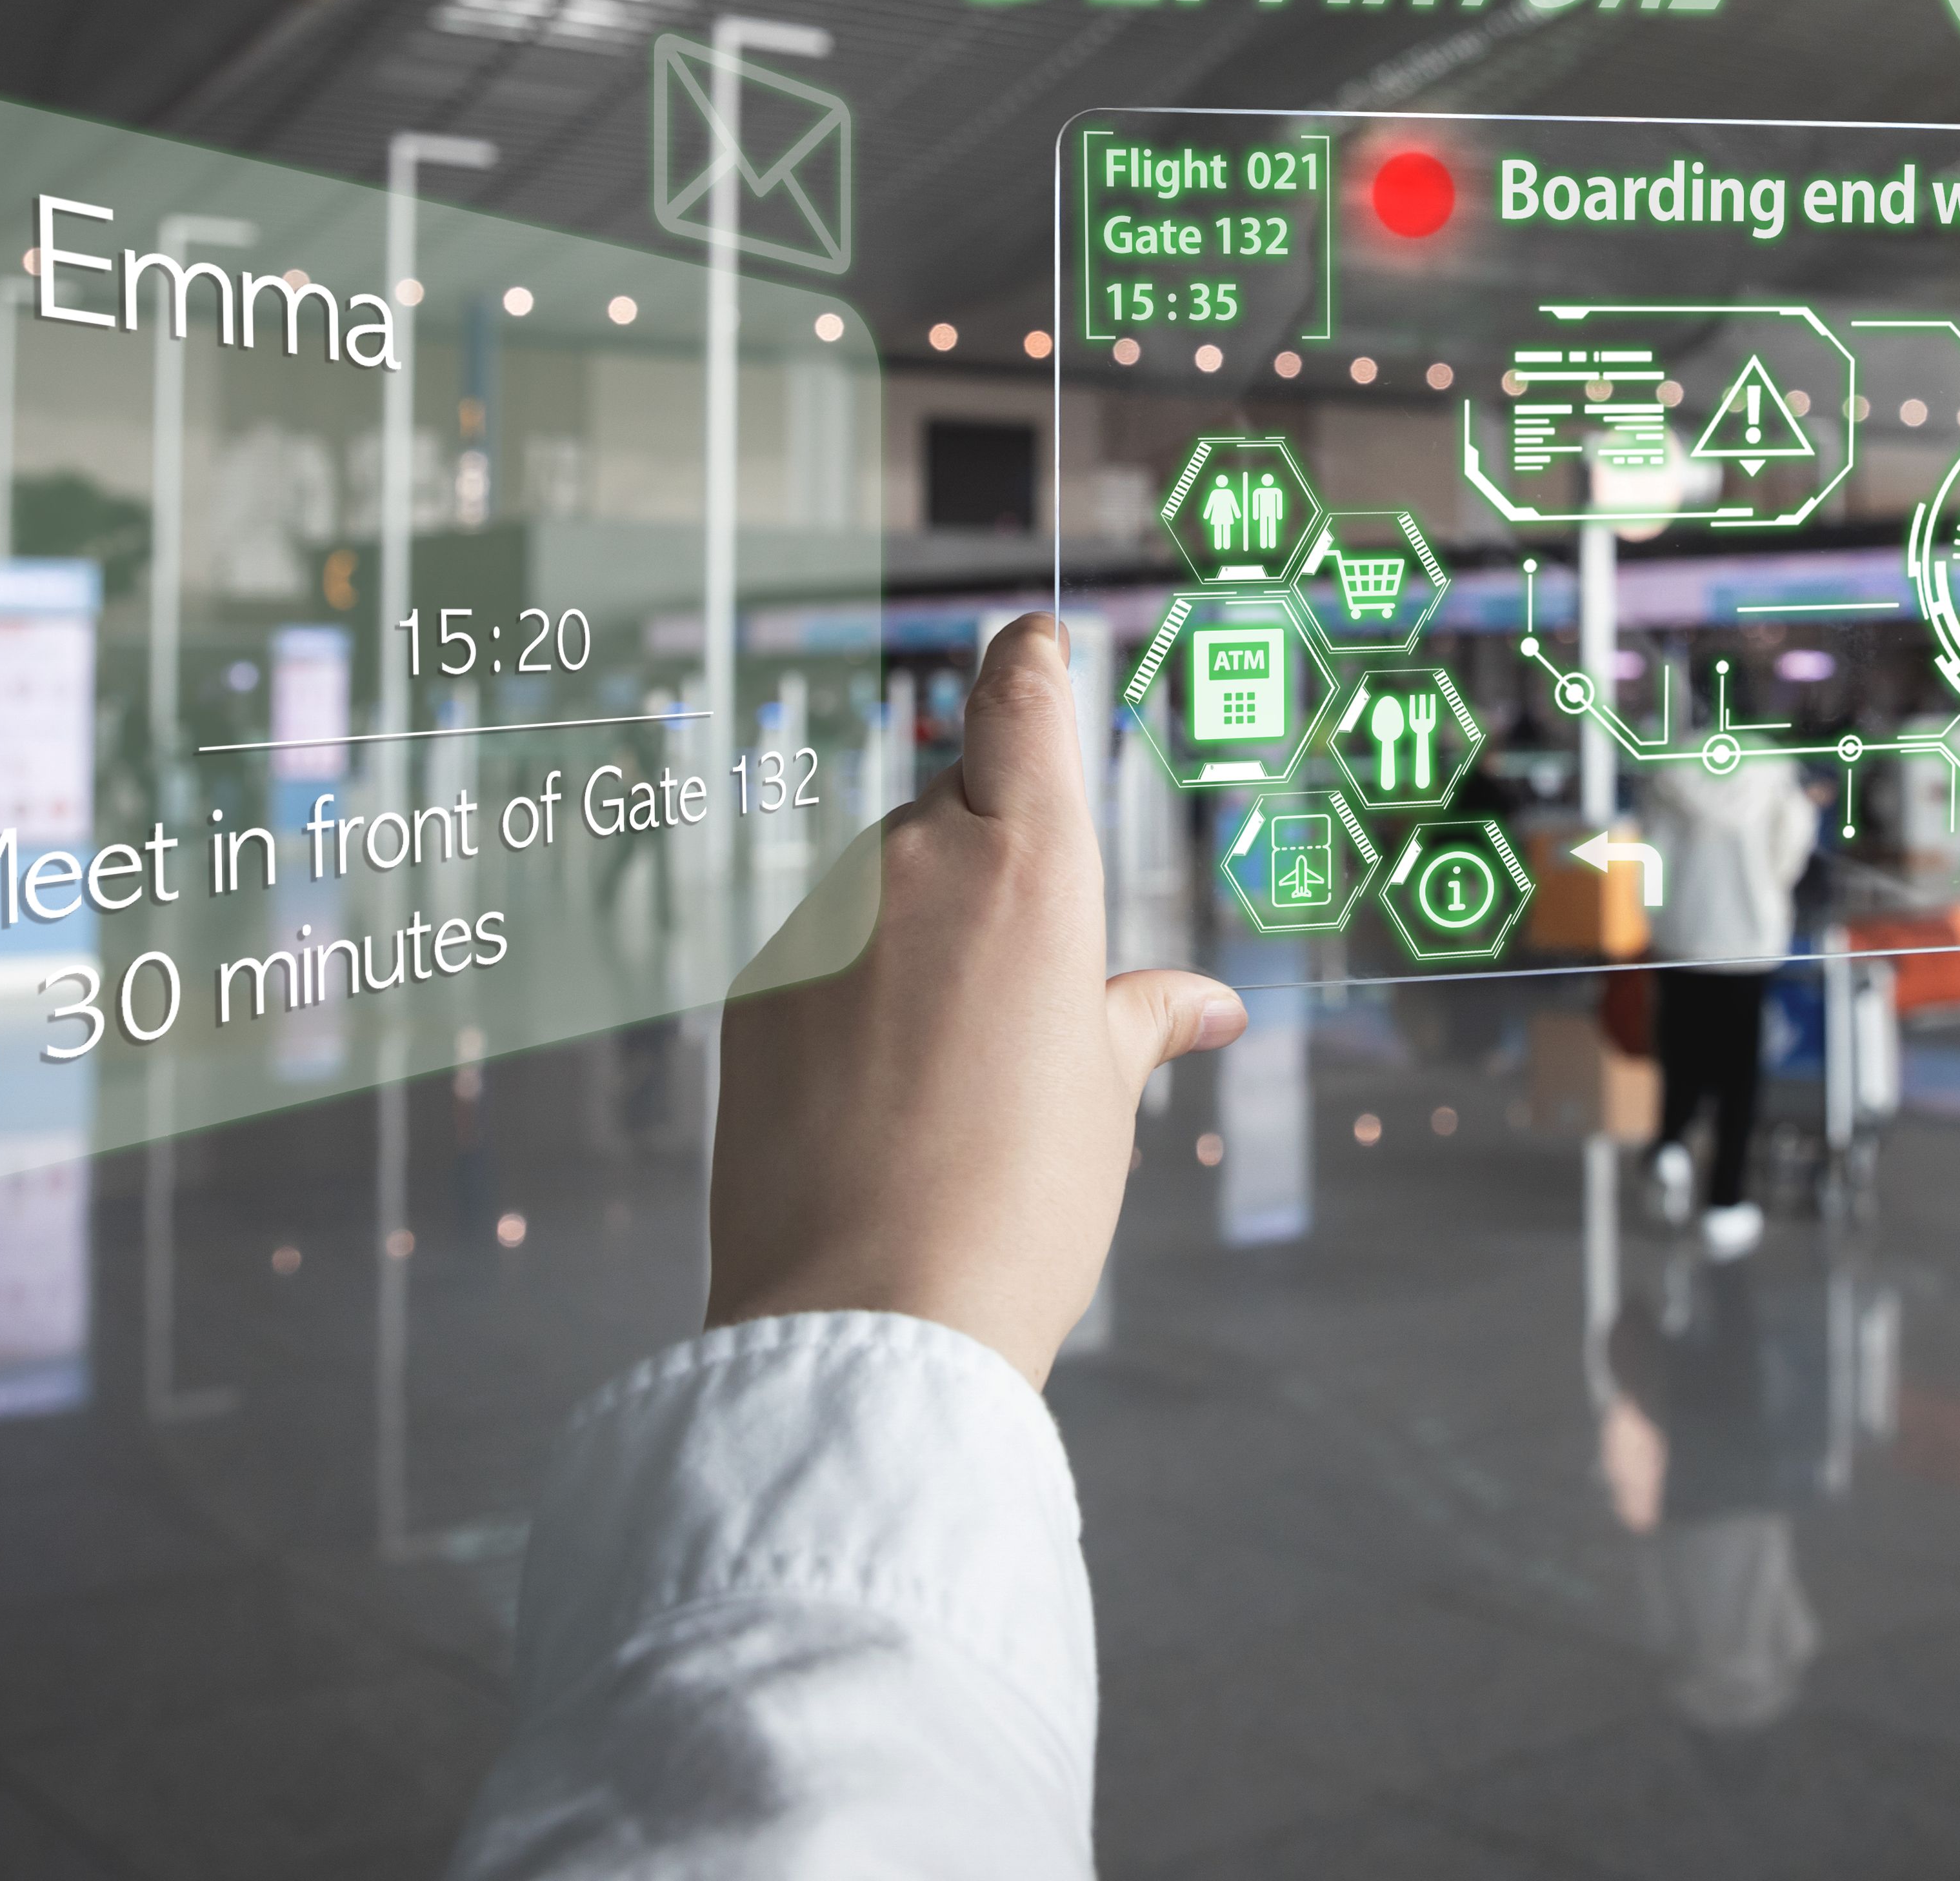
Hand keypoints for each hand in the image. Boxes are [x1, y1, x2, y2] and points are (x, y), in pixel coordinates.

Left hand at [706, 613, 1242, 1383]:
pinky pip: (824, 957)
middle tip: (1024, 982)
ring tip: (953, 1068)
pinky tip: (880, 1092)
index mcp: (1026, 868)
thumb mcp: (1102, 1101)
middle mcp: (914, 868)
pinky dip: (856, 994)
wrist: (868, 1322)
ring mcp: (822, 927)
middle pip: (954, 808)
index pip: (1018, 700)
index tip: (1033, 637)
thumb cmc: (1016, 1207)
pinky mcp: (757, 993)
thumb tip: (1202, 1005)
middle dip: (988, 860)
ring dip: (920, 934)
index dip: (1028, 661)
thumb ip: (1138, 1020)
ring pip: (884, 886)